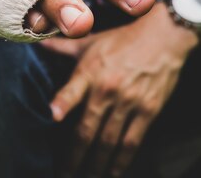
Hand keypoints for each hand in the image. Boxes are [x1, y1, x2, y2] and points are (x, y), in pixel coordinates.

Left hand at [42, 3, 197, 176]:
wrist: (163, 37)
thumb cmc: (122, 39)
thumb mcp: (90, 41)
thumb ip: (62, 47)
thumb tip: (37, 41)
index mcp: (89, 72)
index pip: (72, 89)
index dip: (62, 103)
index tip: (51, 116)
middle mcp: (106, 89)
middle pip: (87, 129)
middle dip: (74, 156)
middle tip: (64, 175)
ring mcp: (128, 102)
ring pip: (109, 141)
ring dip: (97, 164)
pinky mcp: (147, 110)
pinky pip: (132, 141)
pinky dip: (122, 160)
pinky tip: (114, 172)